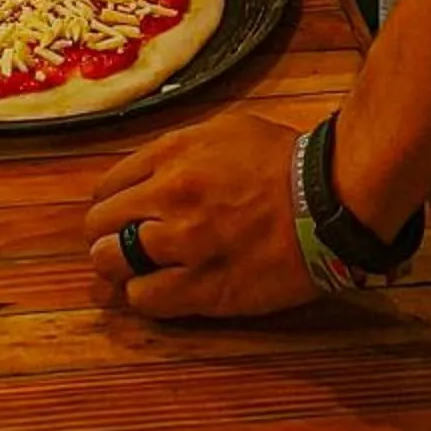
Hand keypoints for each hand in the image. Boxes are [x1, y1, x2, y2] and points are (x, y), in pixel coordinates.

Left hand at [85, 115, 315, 318]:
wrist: (330, 201)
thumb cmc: (283, 162)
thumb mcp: (223, 131)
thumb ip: (178, 152)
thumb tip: (148, 175)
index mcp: (172, 154)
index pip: (107, 187)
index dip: (109, 206)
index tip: (119, 217)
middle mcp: (170, 197)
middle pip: (100, 227)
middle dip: (105, 238)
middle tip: (119, 248)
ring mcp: (186, 245)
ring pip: (114, 266)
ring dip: (119, 271)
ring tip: (136, 273)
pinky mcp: (206, 288)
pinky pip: (148, 299)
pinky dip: (144, 296)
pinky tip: (159, 290)